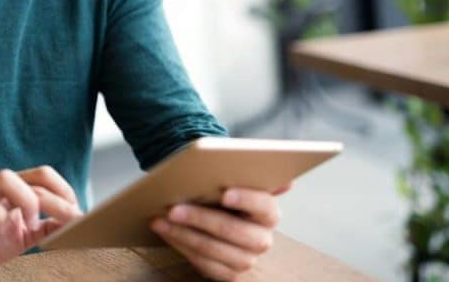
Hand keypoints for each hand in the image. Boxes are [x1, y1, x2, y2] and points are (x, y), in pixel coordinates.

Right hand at [0, 166, 82, 278]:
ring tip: (29, 222)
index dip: (65, 191)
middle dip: (57, 198)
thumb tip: (74, 222)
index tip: (77, 214)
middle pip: (35, 175)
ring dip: (27, 200)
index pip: (45, 176)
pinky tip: (5, 226)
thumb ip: (46, 228)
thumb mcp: (24, 237)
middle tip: (68, 219)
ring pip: (7, 178)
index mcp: (15, 189)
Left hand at [150, 183, 290, 280]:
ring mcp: (246, 260)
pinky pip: (205, 264)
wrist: (214, 216)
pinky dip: (182, 247)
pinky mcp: (229, 274)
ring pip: (215, 250)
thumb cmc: (223, 197)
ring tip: (161, 220)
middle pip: (234, 231)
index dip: (247, 199)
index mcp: (269, 213)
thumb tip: (287, 181)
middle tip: (174, 209)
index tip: (225, 193)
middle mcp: (262, 239)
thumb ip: (251, 177)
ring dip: (185, 235)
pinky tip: (167, 233)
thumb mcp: (234, 183)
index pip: (265, 206)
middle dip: (201, 219)